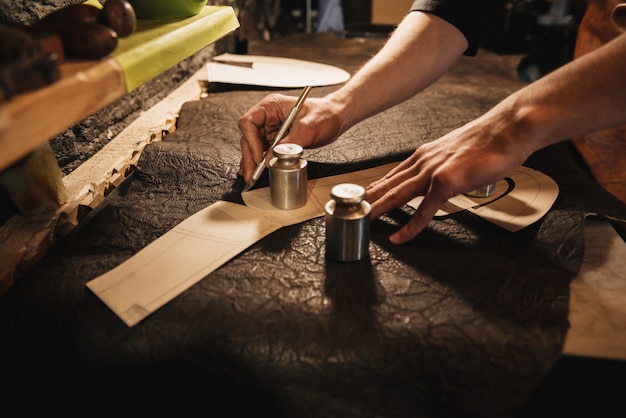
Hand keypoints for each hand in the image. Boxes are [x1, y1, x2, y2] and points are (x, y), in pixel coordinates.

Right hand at [238, 93, 341, 180]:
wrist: (335, 119)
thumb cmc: (325, 115)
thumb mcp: (308, 128)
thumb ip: (289, 143)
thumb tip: (271, 158)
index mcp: (271, 106)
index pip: (249, 122)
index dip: (251, 140)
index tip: (258, 156)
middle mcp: (267, 117)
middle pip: (248, 136)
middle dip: (249, 156)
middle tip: (251, 173)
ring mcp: (271, 128)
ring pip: (253, 145)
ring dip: (251, 161)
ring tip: (251, 177)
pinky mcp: (276, 139)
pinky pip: (262, 150)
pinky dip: (258, 161)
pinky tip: (255, 171)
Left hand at [366, 116, 528, 243]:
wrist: (507, 130)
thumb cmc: (487, 142)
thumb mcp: (454, 153)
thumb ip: (441, 166)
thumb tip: (437, 180)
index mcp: (423, 155)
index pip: (391, 175)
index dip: (373, 189)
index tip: (360, 199)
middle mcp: (422, 162)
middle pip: (386, 185)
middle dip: (366, 200)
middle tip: (348, 211)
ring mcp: (432, 172)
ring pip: (396, 195)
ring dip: (377, 210)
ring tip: (361, 222)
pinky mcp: (446, 183)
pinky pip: (424, 210)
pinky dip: (410, 226)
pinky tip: (399, 236)